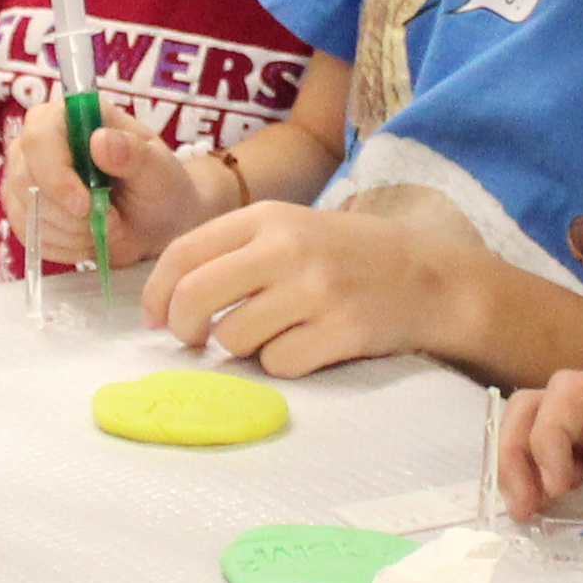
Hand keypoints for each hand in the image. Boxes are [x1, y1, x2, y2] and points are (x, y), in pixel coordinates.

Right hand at [13, 105, 238, 273]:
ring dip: (71, 233)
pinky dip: (64, 246)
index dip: (56, 174)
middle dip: (70, 215)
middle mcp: (38, 140)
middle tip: (112, 220)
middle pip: (25, 179)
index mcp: (70, 115)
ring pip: (27, 213)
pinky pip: (30, 237)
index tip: (85, 205)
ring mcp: (24, 175)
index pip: (40, 137)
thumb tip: (99, 141)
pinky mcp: (21, 209)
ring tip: (106, 226)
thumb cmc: (158, 186)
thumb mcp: (159, 170)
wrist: (154, 221)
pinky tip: (89, 238)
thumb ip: (133, 154)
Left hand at [141, 201, 466, 377]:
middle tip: (195, 338)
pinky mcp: (340, 330)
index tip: (153, 319)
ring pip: (233, 338)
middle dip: (183, 327)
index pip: (183, 253)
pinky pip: (277, 364)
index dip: (156, 293)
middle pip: (195, 297)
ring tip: (267, 335)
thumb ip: (234, 252)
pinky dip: (281, 365)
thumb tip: (167, 299)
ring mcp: (315, 290)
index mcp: (267, 217)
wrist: (428, 275)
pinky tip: (305, 346)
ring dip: (238, 349)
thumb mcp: (290, 229)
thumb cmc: (346, 255)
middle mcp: (287, 248)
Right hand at [495, 367, 582, 534]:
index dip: (550, 435)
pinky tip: (548, 511)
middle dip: (517, 451)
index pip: (570, 391)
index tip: (563, 485)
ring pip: (539, 423)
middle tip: (526, 508)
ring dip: (521, 464)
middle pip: (537, 403)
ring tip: (529, 513)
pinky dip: (541, 476)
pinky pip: (559, 451)